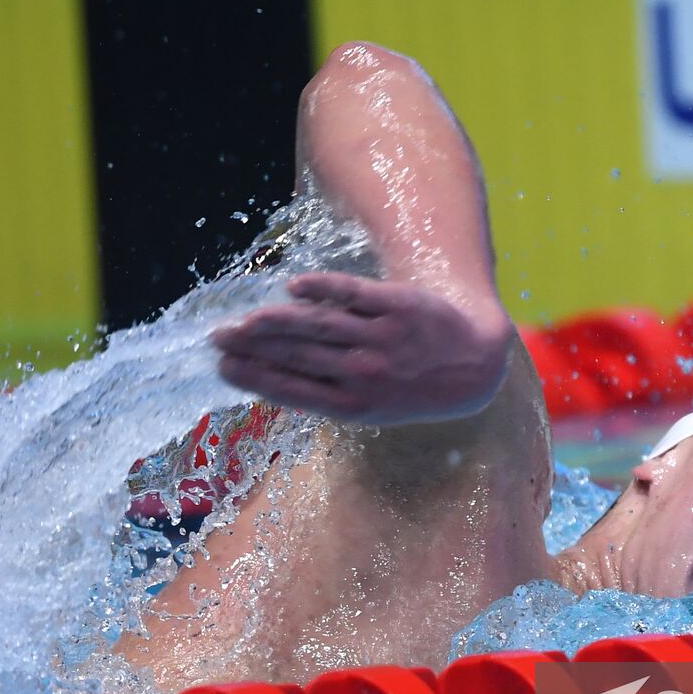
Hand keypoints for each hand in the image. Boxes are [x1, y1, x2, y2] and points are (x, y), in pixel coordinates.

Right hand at [212, 272, 511, 425]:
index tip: (222, 367)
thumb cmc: (411, 384)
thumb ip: (326, 391)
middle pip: (300, 357)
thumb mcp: (373, 404)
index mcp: (355, 406)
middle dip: (254, 348)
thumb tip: (268, 377)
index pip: (294, 390)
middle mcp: (367, 374)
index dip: (256, 378)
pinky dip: (324, 290)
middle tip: (217, 337)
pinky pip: (357, 296)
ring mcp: (384, 340)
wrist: (475, 363)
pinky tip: (294, 287)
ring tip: (244, 319)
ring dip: (277, 322)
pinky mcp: (401, 307)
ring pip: (321, 327)